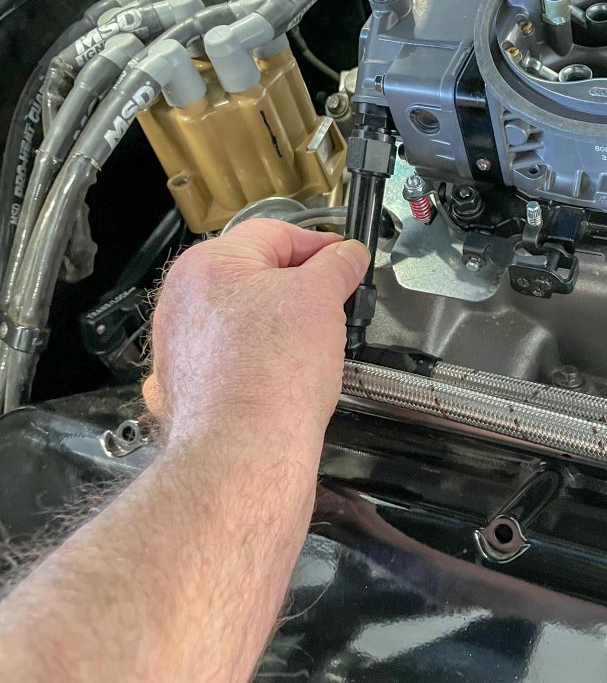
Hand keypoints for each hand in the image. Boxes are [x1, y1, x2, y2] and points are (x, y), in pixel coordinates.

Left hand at [143, 219, 368, 450]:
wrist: (244, 451)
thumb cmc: (274, 373)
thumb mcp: (321, 300)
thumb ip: (336, 267)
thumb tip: (347, 254)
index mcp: (208, 264)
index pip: (275, 234)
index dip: (319, 244)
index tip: (346, 260)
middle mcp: (182, 299)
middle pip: (254, 276)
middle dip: (299, 289)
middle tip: (334, 304)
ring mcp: (180, 345)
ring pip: (242, 319)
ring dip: (278, 326)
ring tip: (311, 347)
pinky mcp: (185, 384)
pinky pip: (229, 359)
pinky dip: (256, 360)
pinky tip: (281, 375)